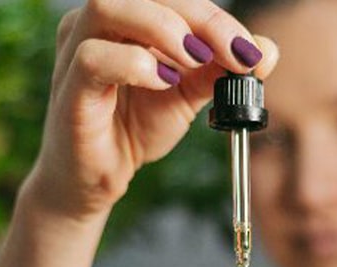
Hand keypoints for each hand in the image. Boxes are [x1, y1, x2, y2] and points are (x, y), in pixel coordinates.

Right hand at [26, 0, 278, 221]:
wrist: (98, 179)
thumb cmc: (133, 128)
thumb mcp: (187, 94)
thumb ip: (221, 70)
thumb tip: (266, 51)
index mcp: (126, 18)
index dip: (216, 18)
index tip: (250, 51)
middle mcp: (96, 24)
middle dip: (199, 18)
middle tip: (235, 54)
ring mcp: (75, 52)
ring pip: (107, 7)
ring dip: (162, 27)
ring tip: (196, 62)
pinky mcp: (69, 89)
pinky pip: (92, 59)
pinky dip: (134, 64)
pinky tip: (163, 83)